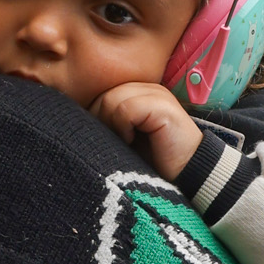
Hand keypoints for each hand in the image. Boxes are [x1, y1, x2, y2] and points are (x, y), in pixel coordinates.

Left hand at [91, 77, 205, 180]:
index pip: (101, 95)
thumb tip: (74, 120)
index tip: (101, 139)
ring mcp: (156, 94)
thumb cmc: (155, 161)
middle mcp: (148, 88)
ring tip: (127, 143)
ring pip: (111, 100)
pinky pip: (125, 109)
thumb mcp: (125, 139)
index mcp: (139, 93)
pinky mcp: (161, 106)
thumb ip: (108, 123)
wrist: (189, 176)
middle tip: (114, 143)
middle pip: (103, 96)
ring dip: (112, 127)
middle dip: (100, 122)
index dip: (94, 117)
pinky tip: (133, 141)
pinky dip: (124, 128)